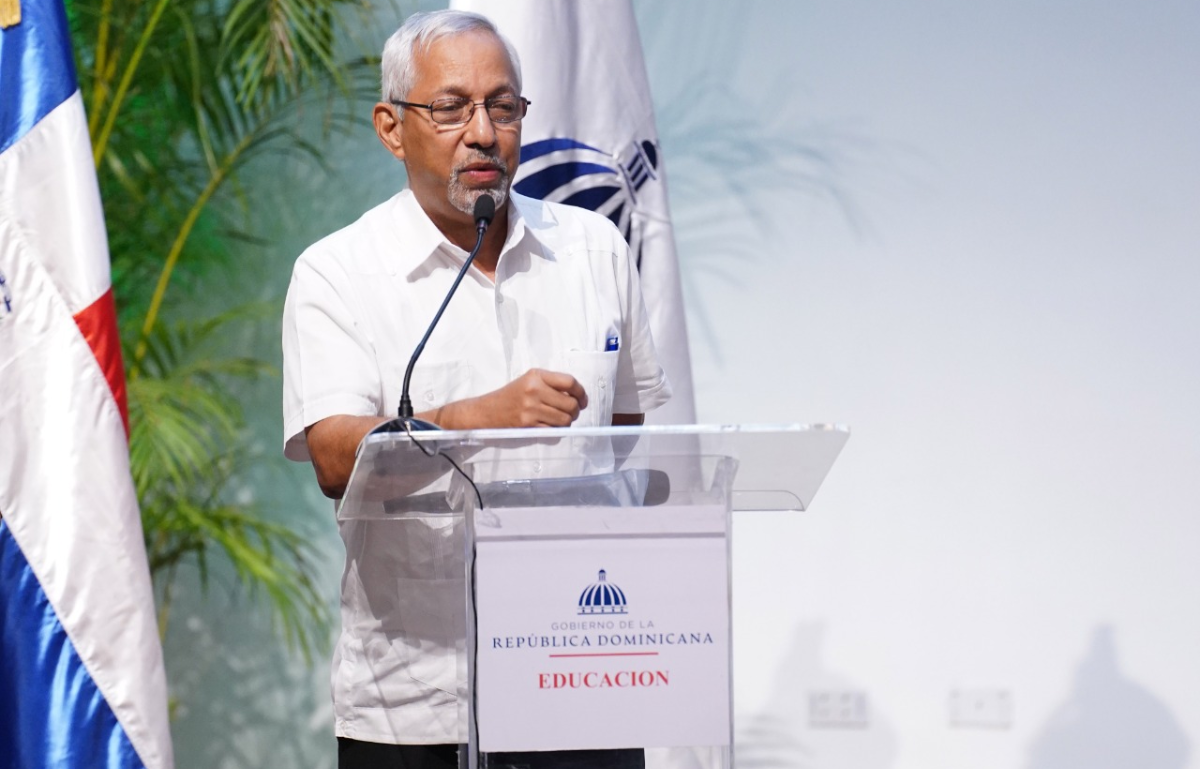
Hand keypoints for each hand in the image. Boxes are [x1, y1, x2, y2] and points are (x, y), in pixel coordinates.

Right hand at [430, 368, 587, 428]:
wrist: (486, 411)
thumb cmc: (511, 396)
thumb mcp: (529, 381)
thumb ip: (551, 384)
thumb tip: (578, 396)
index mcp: (536, 376)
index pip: (569, 382)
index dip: (581, 392)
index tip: (583, 400)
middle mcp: (534, 390)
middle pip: (570, 403)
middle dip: (576, 410)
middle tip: (573, 412)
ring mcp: (530, 408)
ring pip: (564, 419)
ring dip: (567, 422)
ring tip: (561, 419)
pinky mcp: (527, 424)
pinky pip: (553, 430)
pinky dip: (555, 430)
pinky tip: (549, 425)